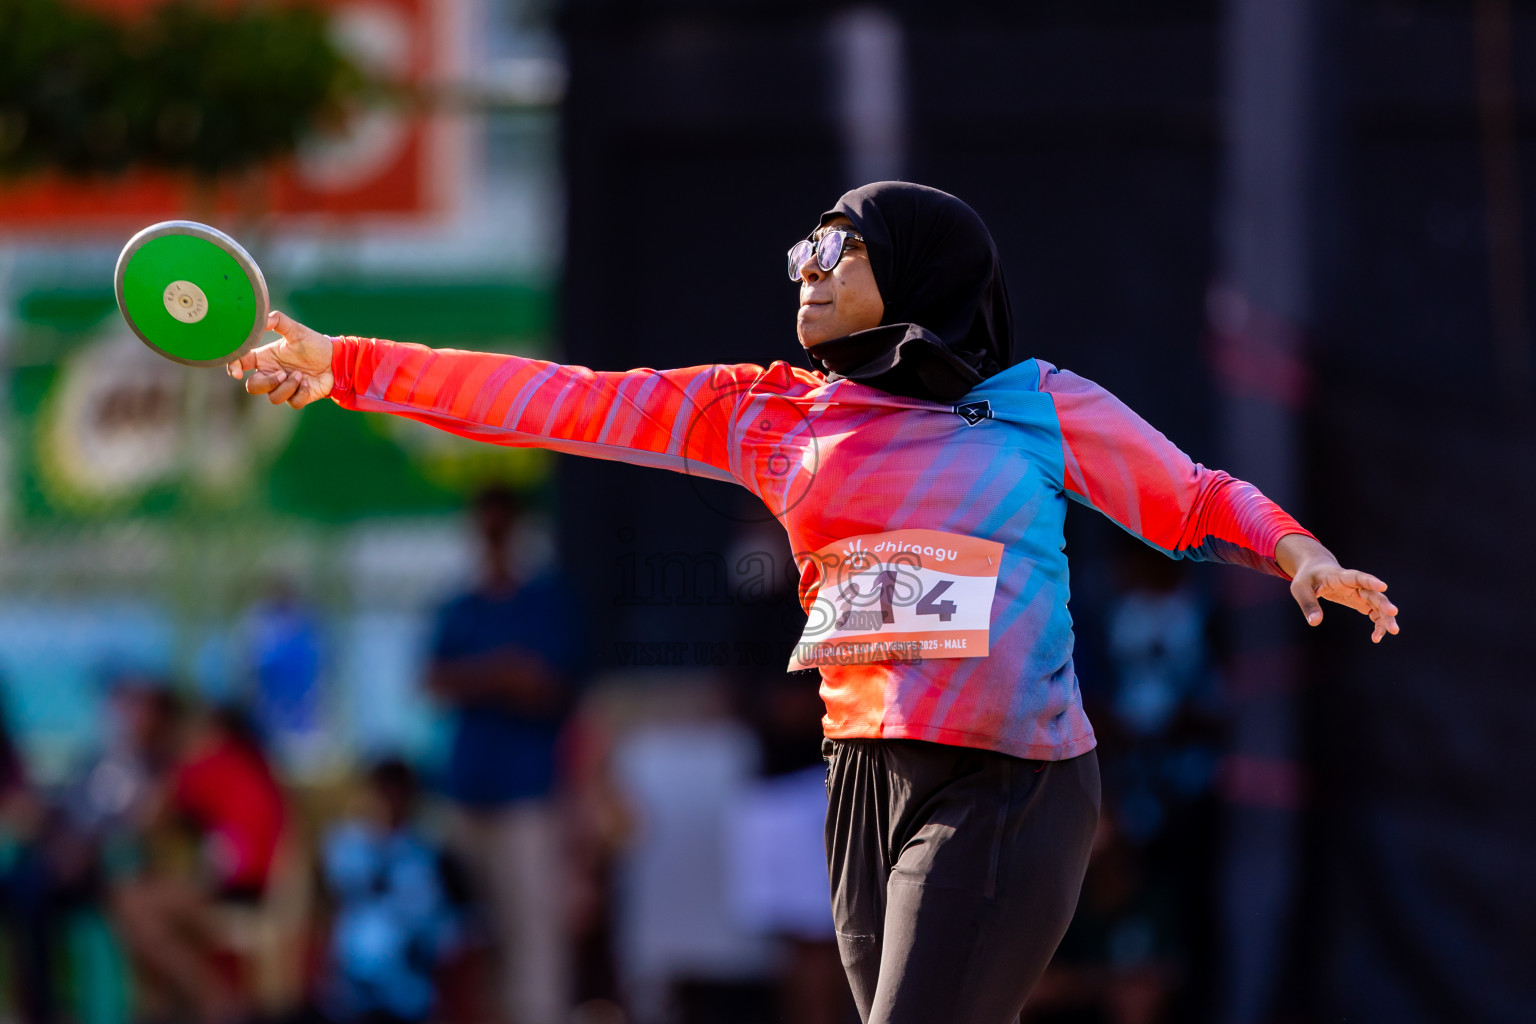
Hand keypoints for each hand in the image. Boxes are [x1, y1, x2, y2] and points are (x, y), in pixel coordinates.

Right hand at [226, 310, 334, 407]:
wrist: (335, 359)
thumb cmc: (313, 343)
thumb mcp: (295, 329)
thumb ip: (278, 321)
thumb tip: (262, 319)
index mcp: (265, 358)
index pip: (241, 364)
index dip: (234, 368)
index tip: (238, 373)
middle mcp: (272, 373)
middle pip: (253, 387)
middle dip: (266, 383)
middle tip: (282, 373)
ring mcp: (284, 387)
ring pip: (272, 398)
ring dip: (287, 387)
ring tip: (301, 376)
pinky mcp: (298, 396)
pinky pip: (292, 403)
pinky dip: (301, 393)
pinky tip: (308, 383)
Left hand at [1276, 533, 1399, 642]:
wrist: (1316, 570)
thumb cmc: (1308, 578)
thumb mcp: (1300, 588)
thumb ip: (1308, 604)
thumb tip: (1314, 622)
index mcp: (1339, 576)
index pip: (1356, 577)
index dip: (1369, 581)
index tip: (1383, 586)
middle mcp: (1355, 584)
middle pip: (1373, 593)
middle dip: (1384, 603)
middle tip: (1393, 614)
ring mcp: (1361, 593)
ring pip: (1378, 604)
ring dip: (1386, 618)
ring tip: (1390, 633)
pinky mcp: (1361, 601)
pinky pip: (1375, 613)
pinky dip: (1378, 624)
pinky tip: (1376, 637)